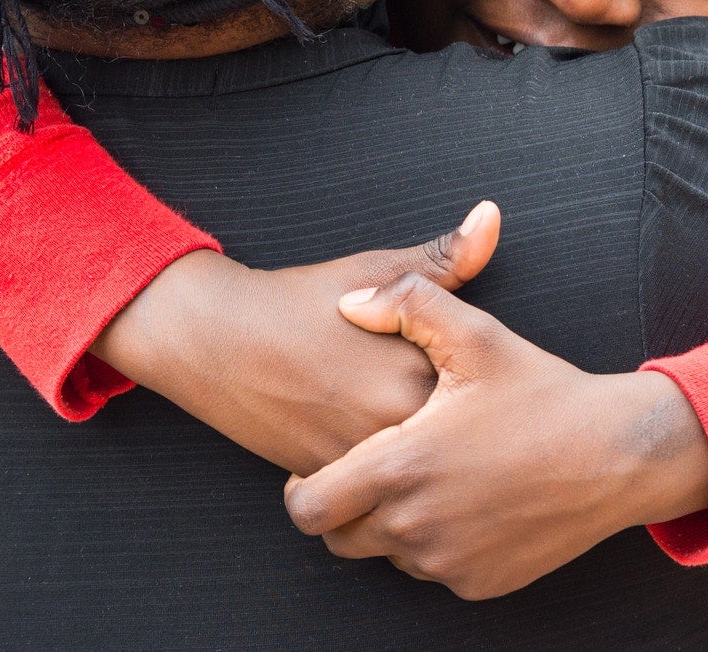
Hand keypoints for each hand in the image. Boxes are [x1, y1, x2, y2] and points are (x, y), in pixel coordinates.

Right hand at [93, 203, 501, 475]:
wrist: (216, 340)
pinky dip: (385, 473)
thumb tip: (491, 217)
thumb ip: (445, 258)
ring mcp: (364, 459)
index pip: (483, 390)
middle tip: (444, 401)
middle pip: (457, 436)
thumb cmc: (299, 299)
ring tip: (403, 420)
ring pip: (418, 469)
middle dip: (459, 423)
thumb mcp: (376, 268)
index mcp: (420, 369)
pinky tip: (375, 441)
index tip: (473, 370)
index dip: (479, 379)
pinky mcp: (334, 482)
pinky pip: (379, 490)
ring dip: (423, 453)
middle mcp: (397, 423)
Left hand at [281, 274, 707, 599]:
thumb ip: (406, 302)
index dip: (301, 488)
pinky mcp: (480, 584)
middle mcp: (418, 527)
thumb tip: (349, 303)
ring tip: (425, 476)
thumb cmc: (545, 393)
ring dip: (390, 526)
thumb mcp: (477, 335)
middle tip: (370, 469)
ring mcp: (449, 562)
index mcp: (402, 467)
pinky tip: (464, 499)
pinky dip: (435, 543)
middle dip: (342, 508)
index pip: (307, 508)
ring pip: (386, 555)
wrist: (620, 455)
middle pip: (338, 539)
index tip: (320, 463)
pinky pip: (434, 570)